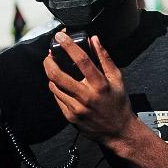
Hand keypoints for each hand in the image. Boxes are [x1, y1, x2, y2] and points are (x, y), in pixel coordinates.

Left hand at [42, 32, 135, 146]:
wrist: (119, 132)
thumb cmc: (119, 103)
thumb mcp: (117, 79)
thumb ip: (105, 58)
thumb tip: (94, 40)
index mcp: (100, 85)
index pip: (82, 60)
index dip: (68, 46)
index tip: (60, 36)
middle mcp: (86, 96)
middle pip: (59, 75)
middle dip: (49, 62)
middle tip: (48, 55)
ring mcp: (76, 108)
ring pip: (55, 87)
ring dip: (50, 75)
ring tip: (53, 68)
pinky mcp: (70, 117)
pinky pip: (57, 98)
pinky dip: (56, 88)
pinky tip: (60, 84)